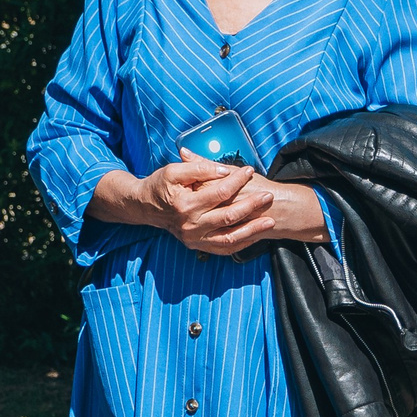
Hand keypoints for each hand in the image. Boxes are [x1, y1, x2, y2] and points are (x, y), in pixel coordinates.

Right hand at [85, 155, 328, 251]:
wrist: (145, 207)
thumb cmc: (160, 185)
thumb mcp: (174, 170)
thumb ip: (199, 168)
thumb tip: (224, 170)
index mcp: (185, 204)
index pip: (219, 192)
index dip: (237, 180)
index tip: (250, 170)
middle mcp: (191, 225)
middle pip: (229, 216)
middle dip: (252, 206)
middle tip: (269, 196)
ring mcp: (195, 239)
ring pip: (230, 238)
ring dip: (252, 231)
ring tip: (270, 221)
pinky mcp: (198, 246)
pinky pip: (225, 248)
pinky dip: (242, 243)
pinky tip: (256, 235)